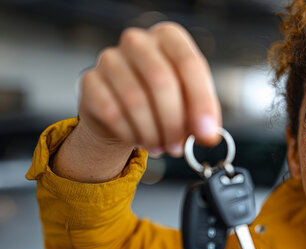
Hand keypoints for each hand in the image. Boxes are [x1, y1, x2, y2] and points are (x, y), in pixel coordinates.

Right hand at [78, 22, 221, 156]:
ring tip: (160, 146)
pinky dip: (130, 134)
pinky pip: (112, 112)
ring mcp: (110, 58)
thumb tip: (208, 134)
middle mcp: (138, 41)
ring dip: (152, 132)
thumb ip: (202, 116)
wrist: (122, 112)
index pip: (189, 63)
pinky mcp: (90, 80)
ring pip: (135, 100)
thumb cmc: (163, 101)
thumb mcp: (190, 104)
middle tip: (178, 147)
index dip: (201, 102)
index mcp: (170, 38)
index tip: (207, 134)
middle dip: (174, 123)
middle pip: (161, 80)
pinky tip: (139, 140)